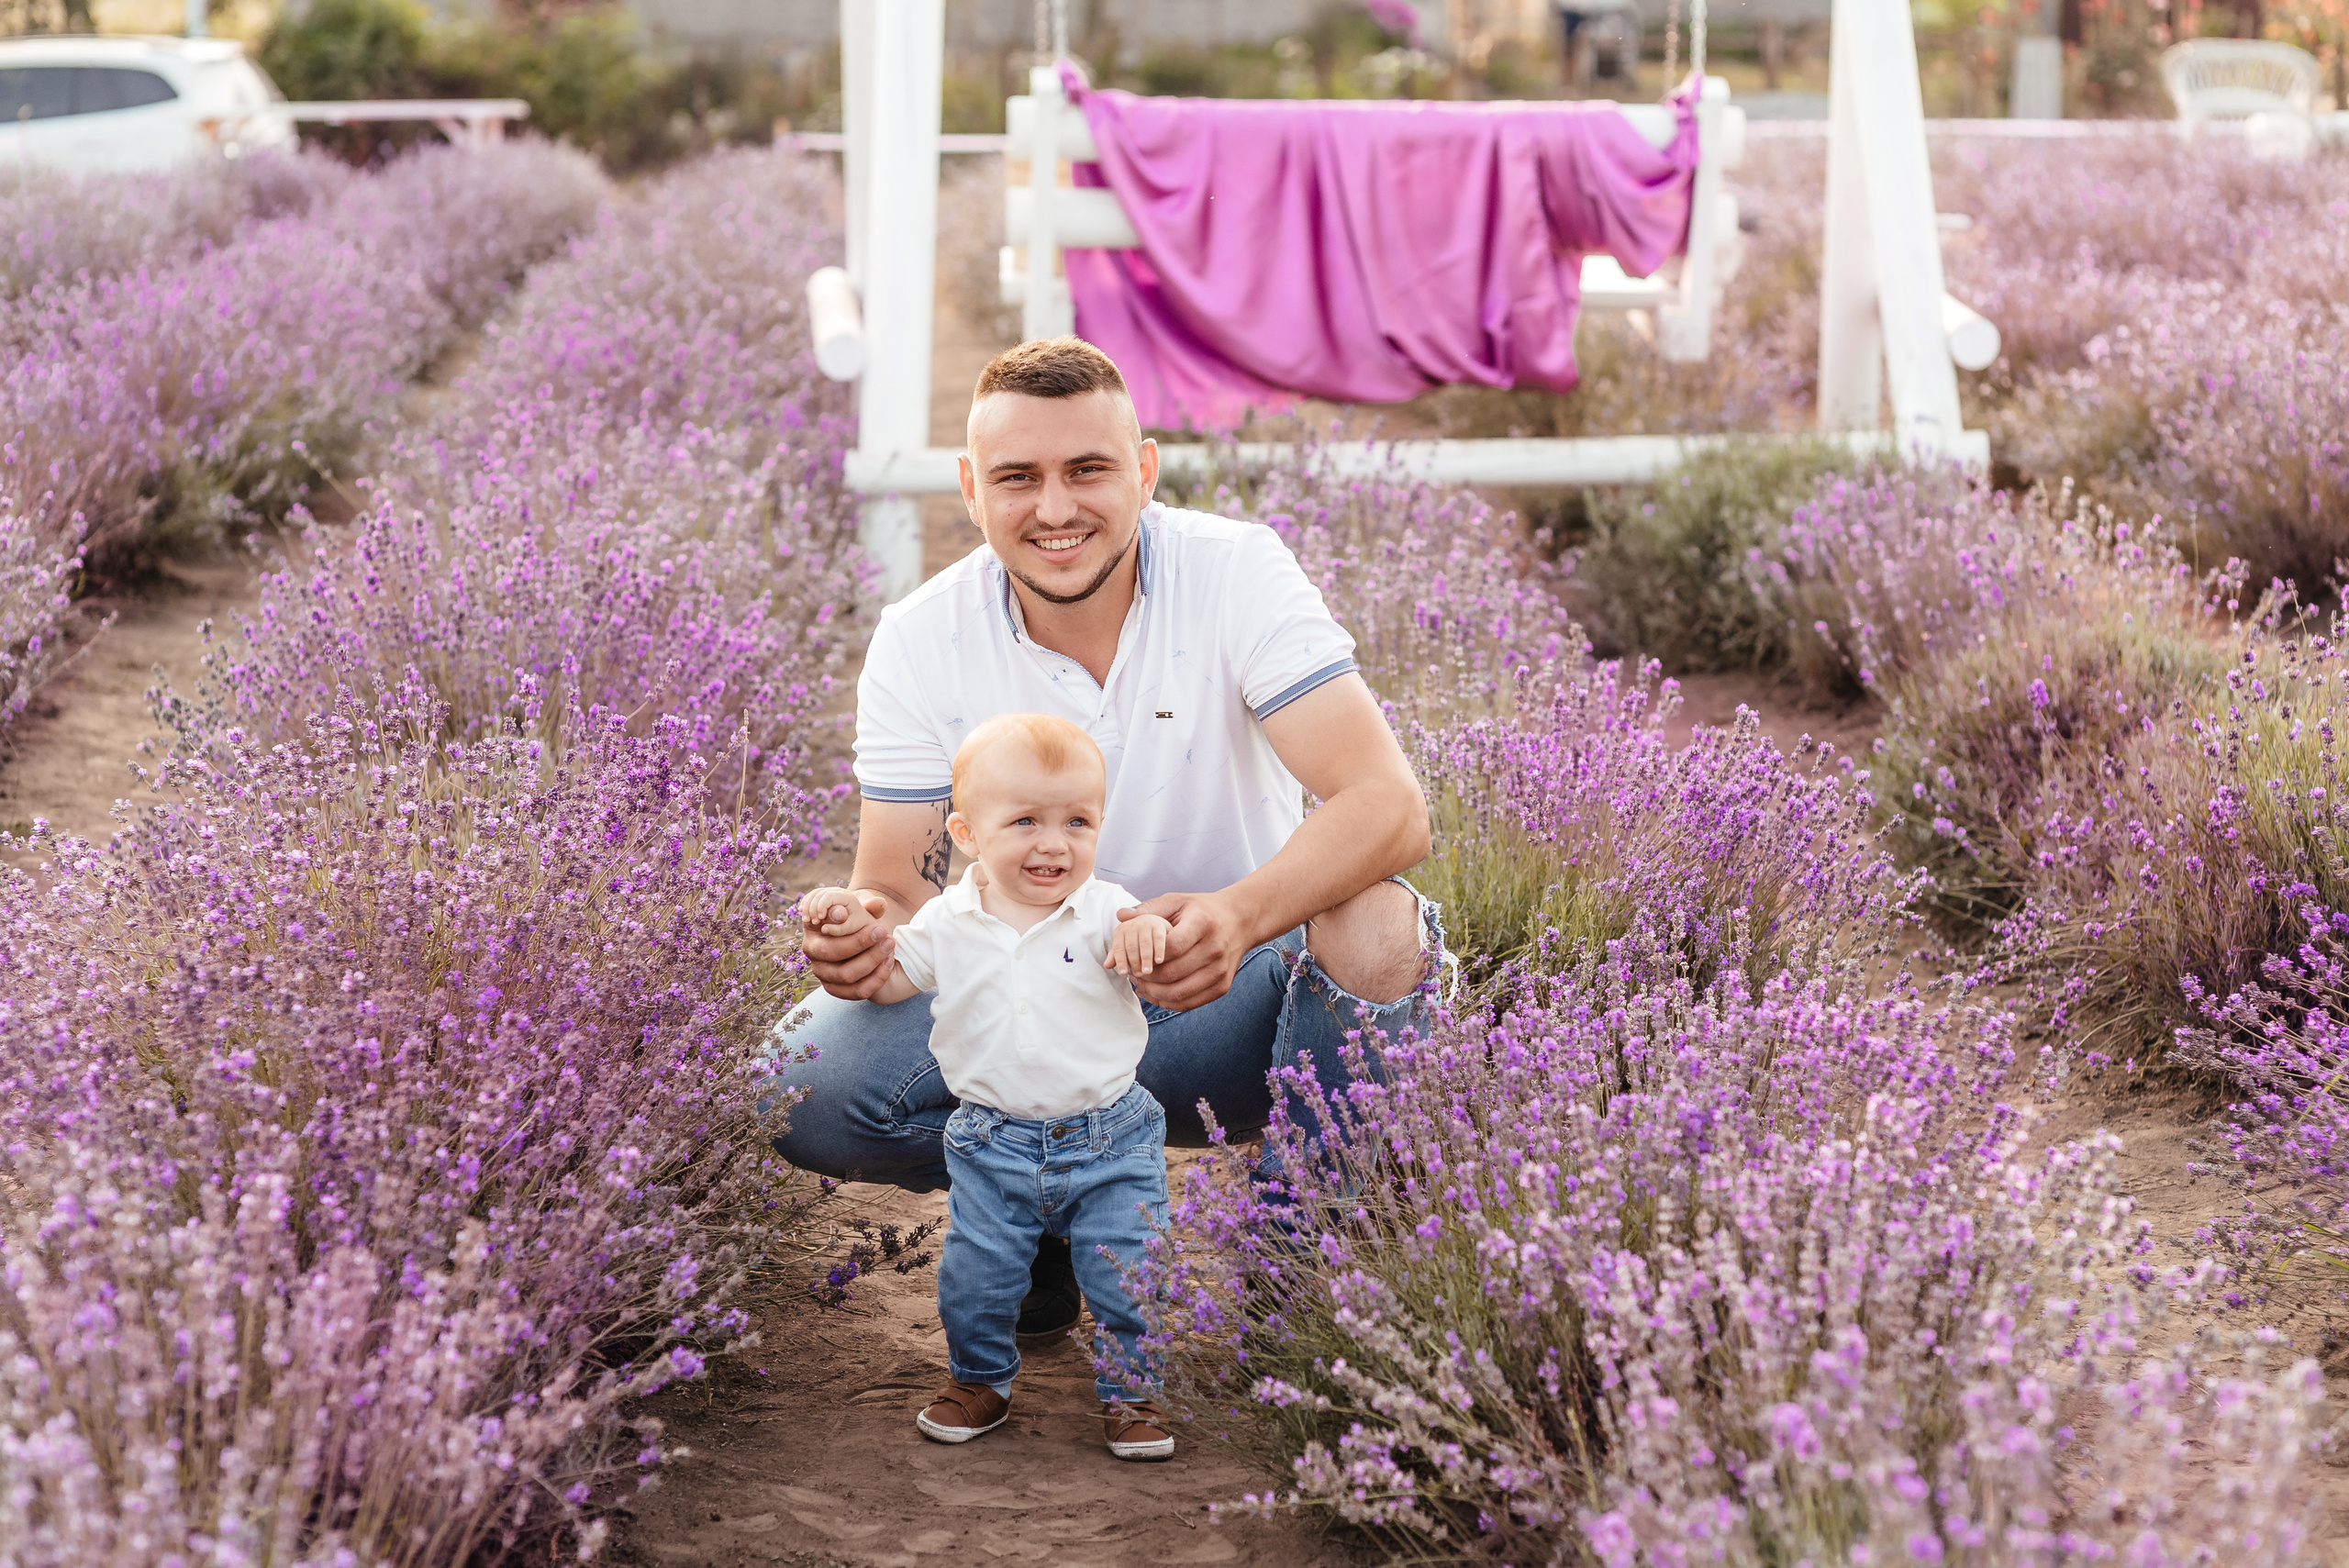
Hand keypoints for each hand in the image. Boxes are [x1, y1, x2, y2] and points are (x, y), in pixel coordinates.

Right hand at [799, 888, 896, 999]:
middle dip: (861, 944)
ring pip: (846, 976)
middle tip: (885, 932)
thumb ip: (866, 903)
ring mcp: (823, 974)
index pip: (827, 933)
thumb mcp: (861, 904)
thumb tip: (866, 906)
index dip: (848, 931)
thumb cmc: (859, 915)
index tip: (877, 925)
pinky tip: (889, 962)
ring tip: (890, 945)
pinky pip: (858, 991)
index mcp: (813, 929)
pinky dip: (876, 979)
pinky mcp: (837, 989)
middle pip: (833, 954)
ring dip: (872, 962)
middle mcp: (813, 953)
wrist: (865, 933)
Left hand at [1105, 910, 1172, 978]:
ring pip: (1144, 944)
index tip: (1123, 973)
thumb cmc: (1140, 938)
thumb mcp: (1127, 945)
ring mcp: (1146, 923)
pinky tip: (1159, 961)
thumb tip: (1107, 965)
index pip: (1118, 948)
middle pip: (1131, 947)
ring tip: (1147, 972)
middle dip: (1134, 963)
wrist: (1161, 920)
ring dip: (1145, 959)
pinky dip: (1158, 951)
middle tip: (1138, 975)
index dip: (1120, 961)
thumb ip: (1118, 955)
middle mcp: (1132, 924)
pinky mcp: (1159, 925)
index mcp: (1121, 930)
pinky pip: (1158, 940)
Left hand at [1118, 890, 1246, 1011]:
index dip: (1149, 956)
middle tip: (1131, 975)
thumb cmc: (1201, 911)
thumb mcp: (1177, 902)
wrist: (1239, 922)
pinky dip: (1168, 1002)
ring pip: (1180, 992)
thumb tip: (1121, 916)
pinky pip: (1190, 1003)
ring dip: (1154, 993)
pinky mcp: (1222, 986)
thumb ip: (1149, 909)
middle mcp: (1215, 948)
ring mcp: (1221, 970)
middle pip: (1173, 973)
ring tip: (1140, 985)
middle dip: (1146, 978)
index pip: (1172, 946)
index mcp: (1203, 923)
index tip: (1134, 958)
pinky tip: (1155, 994)